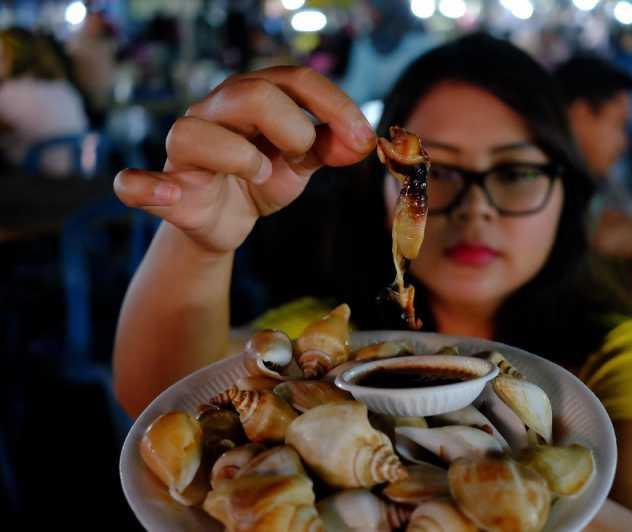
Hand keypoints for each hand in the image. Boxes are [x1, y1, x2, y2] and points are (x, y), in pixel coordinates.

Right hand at [114, 66, 374, 253]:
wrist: (226, 223)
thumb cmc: (262, 179)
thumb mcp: (303, 162)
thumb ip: (332, 147)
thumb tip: (365, 140)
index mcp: (254, 97)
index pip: (294, 79)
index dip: (334, 105)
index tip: (364, 137)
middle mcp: (215, 111)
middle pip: (251, 93)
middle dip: (293, 127)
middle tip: (302, 157)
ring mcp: (185, 146)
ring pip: (197, 131)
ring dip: (240, 158)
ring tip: (260, 176)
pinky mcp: (164, 187)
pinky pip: (135, 183)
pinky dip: (145, 188)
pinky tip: (170, 196)